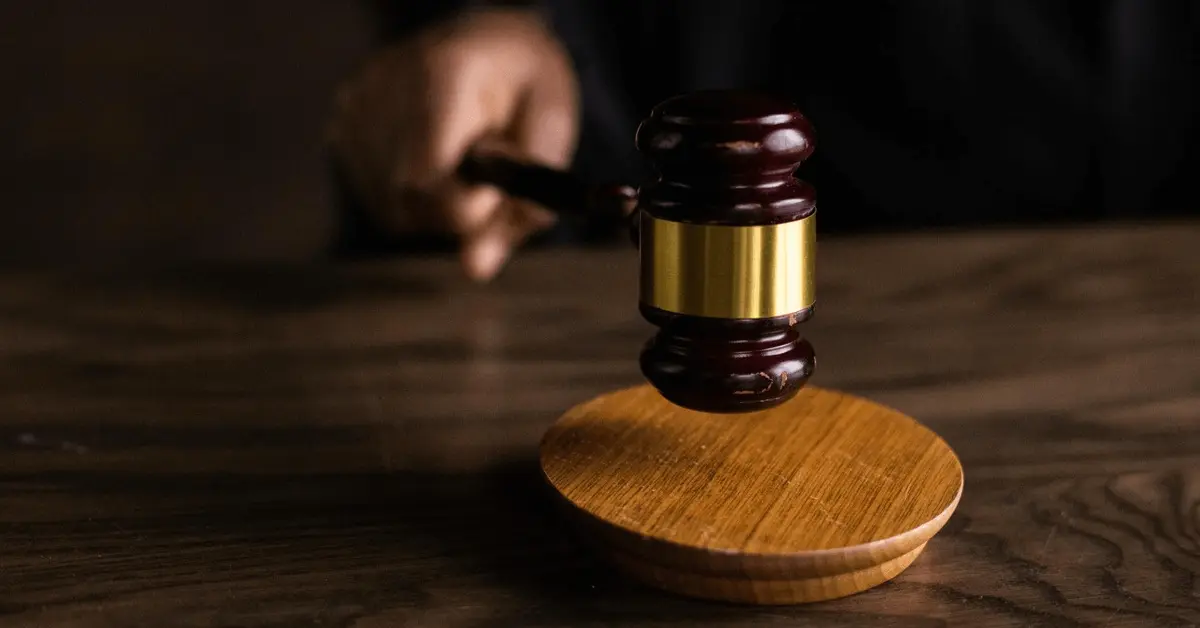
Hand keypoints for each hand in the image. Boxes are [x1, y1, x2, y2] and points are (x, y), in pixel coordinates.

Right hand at [327, 8, 578, 280]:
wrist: (487, 41)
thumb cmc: (526, 87)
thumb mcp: (551, 135)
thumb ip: (522, 205)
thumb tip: (475, 269)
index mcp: (443, 72)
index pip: (426, 177)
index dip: (465, 206)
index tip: (495, 189)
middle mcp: (384, 84)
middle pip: (407, 200)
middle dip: (457, 209)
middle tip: (487, 174)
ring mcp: (355, 105)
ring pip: (392, 209)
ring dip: (436, 208)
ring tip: (462, 160)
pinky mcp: (341, 125)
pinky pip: (378, 199)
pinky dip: (413, 198)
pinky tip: (434, 161)